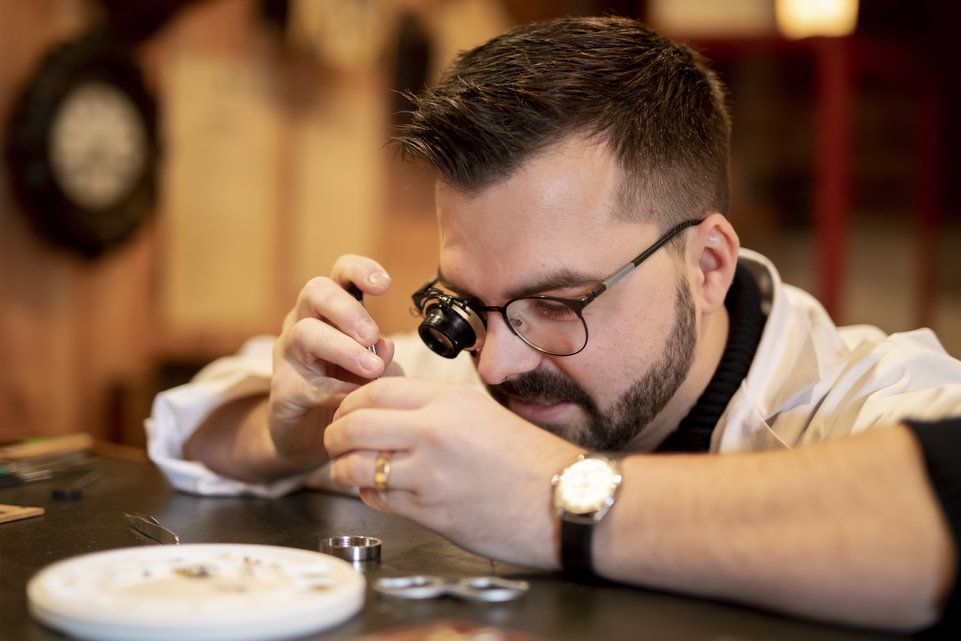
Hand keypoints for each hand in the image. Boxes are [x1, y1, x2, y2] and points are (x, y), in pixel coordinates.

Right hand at [269, 255, 398, 469]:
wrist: (314, 437)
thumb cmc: (348, 392)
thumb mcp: (375, 372)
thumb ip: (383, 358)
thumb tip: (386, 347)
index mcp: (332, 310)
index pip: (340, 274)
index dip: (360, 270)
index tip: (384, 285)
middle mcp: (304, 322)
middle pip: (315, 290)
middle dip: (348, 310)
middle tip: (372, 336)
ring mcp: (288, 354)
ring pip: (305, 332)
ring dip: (342, 348)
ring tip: (371, 369)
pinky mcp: (283, 390)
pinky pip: (308, 384)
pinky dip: (337, 391)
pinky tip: (356, 400)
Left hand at [325, 377, 582, 567]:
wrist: (563, 502)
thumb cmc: (530, 461)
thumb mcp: (482, 415)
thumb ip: (434, 411)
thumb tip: (387, 416)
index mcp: (450, 399)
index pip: (376, 389)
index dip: (351, 403)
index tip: (347, 414)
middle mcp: (434, 429)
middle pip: (355, 424)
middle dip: (335, 436)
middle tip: (337, 444)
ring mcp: (429, 472)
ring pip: (356, 466)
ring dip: (344, 470)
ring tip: (349, 472)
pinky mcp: (429, 512)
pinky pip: (378, 499)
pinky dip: (368, 496)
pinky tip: (377, 493)